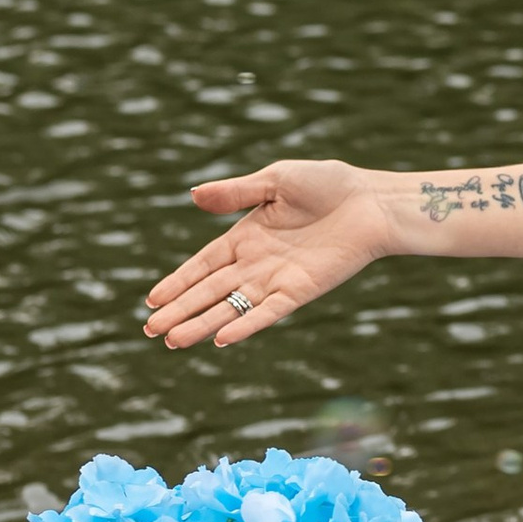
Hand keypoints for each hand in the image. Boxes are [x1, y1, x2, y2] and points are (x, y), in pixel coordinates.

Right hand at [142, 161, 394, 350]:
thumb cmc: (328, 185)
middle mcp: (257, 263)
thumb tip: (191, 195)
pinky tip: (222, 339)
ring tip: (173, 341)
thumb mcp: (276, 180)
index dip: (177, 282)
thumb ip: (235, 192)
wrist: (372, 202)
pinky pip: (268, 312)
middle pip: (210, 291)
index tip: (151, 300)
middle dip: (180, 309)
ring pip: (231, 307)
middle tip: (151, 330)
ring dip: (203, 323)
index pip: (202, 265)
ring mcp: (277, 279)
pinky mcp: (301, 291)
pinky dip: (246, 325)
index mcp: (246, 237)